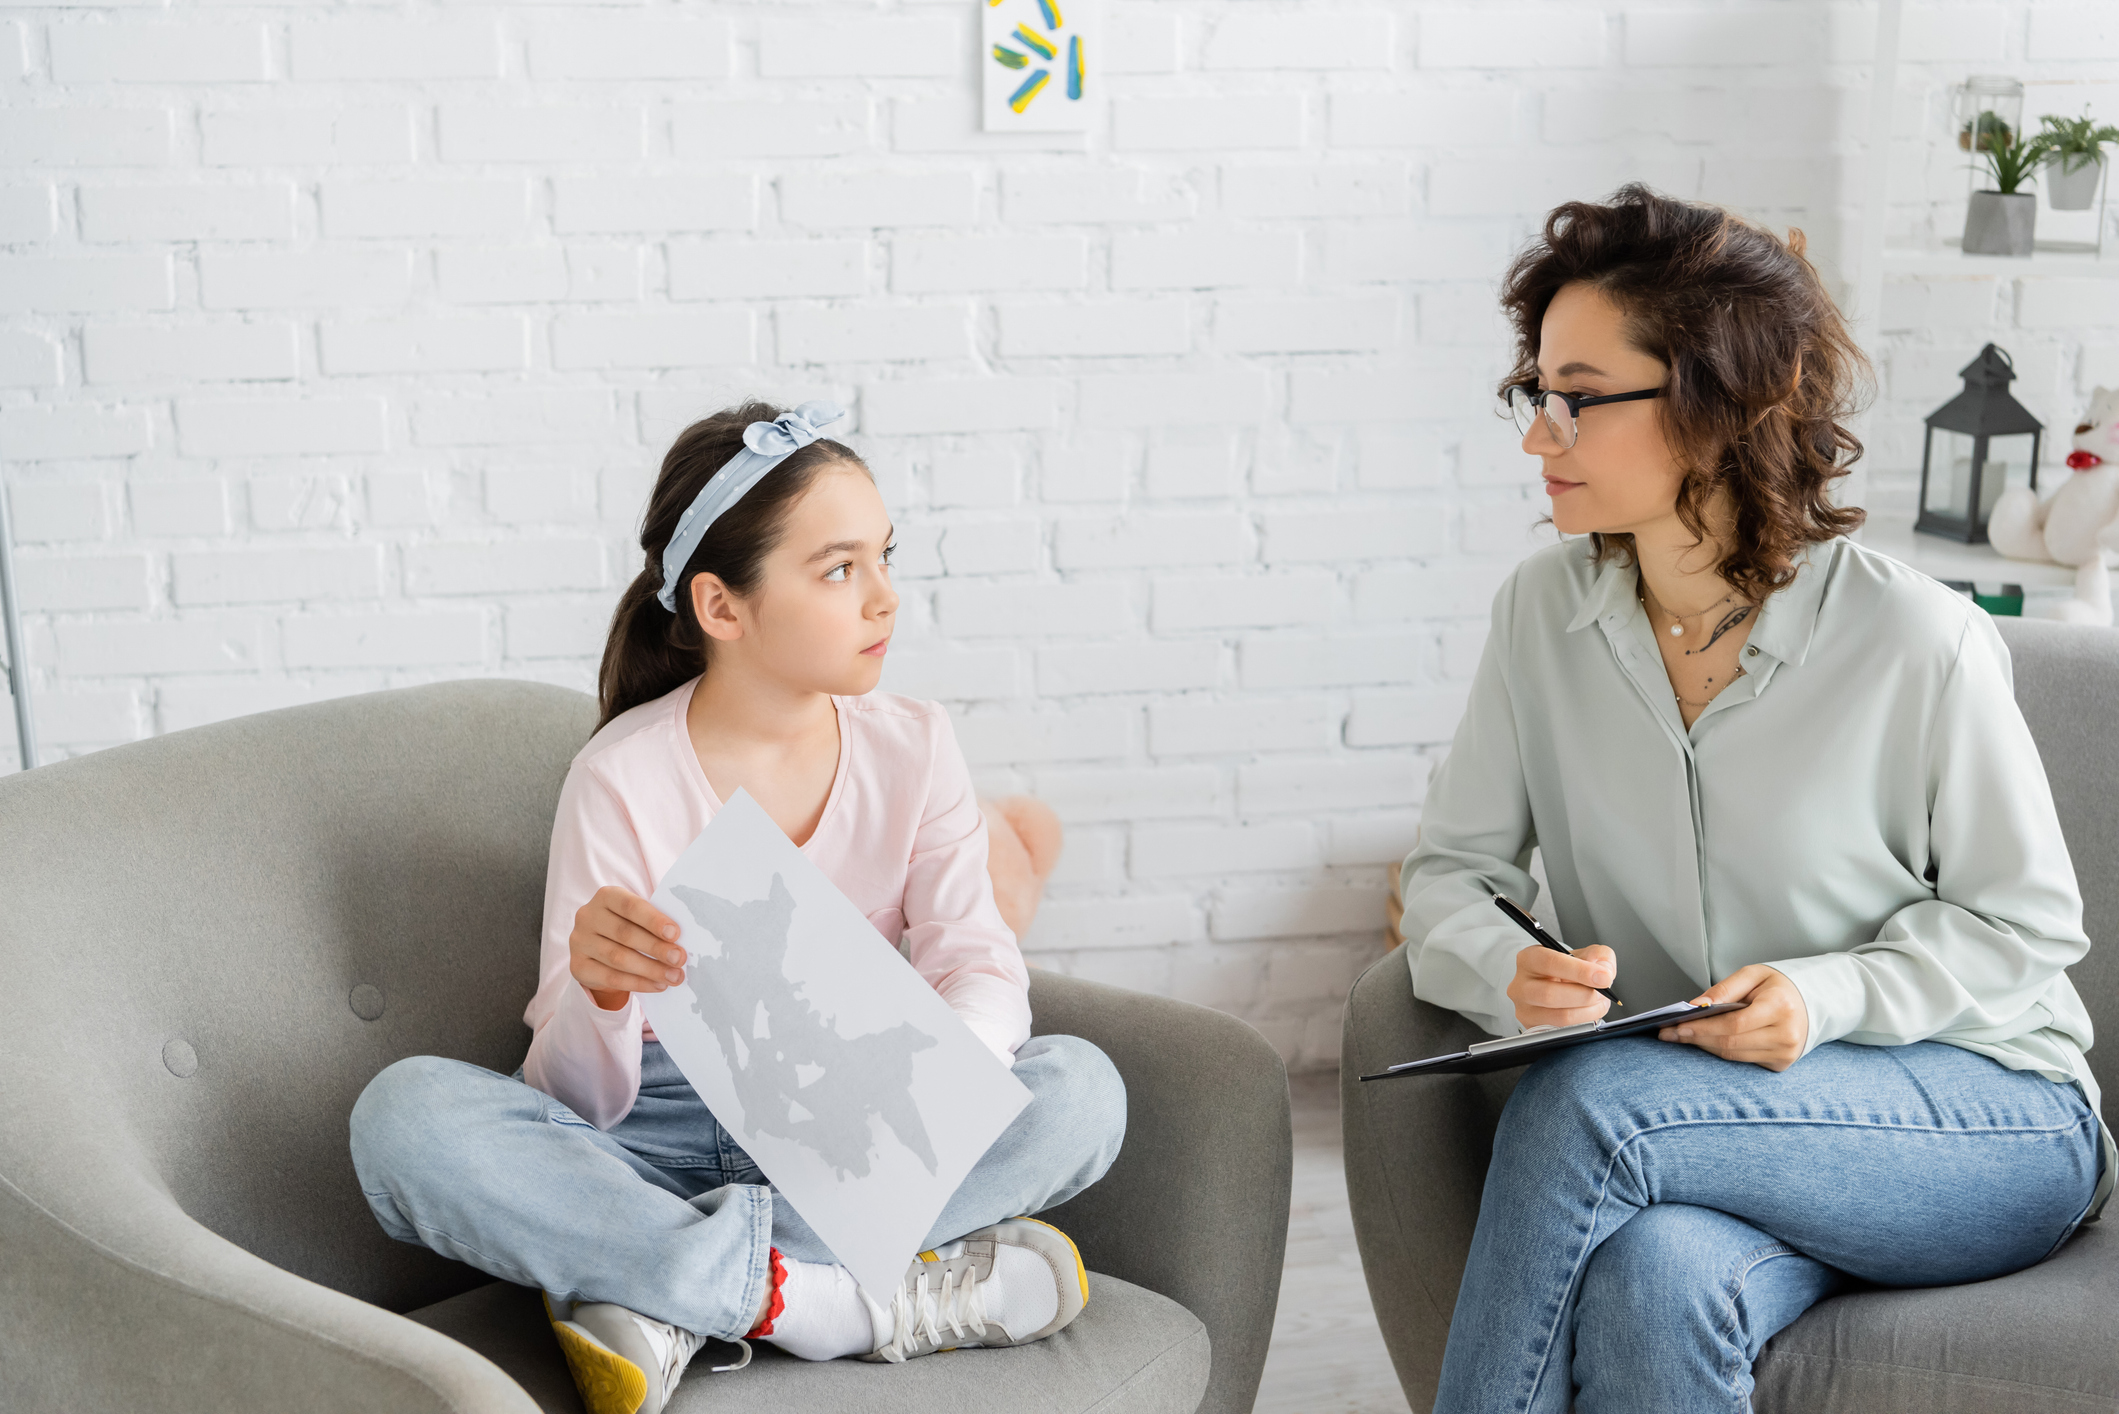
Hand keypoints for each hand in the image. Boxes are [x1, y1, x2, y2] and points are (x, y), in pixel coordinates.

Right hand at [570, 886, 685, 1011]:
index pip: (630, 906)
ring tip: (674, 976)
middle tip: (679, 959)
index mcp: (606, 896)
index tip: (675, 934)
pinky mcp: (578, 966)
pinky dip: (638, 983)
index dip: (653, 920)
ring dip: (650, 969)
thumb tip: (681, 942)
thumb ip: (654, 924)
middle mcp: (588, 916)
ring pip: (618, 958)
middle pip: (625, 934)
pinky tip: (658, 985)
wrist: (598, 951)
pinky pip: (610, 978)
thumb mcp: (638, 918)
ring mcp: (579, 941)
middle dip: (656, 948)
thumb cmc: (628, 927)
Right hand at [1507, 943, 1615, 1029]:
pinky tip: (1589, 1012)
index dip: (1580, 971)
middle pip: (1550, 994)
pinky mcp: (1533, 1028)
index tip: (1604, 977)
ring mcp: (1524, 1009)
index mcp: (1529, 958)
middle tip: (1603, 993)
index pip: (1550, 962)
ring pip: (1560, 1016)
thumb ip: (1599, 956)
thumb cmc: (1567, 969)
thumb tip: (1605, 971)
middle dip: (1585, 995)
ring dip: (1588, 1011)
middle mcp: (1520, 984)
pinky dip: (1584, 1022)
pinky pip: (1564, 1030)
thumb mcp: (1584, 954)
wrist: (1553, 985)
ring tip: (1599, 1003)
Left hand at [1659, 964, 1808, 1070]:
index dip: (1702, 1027)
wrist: (1811, 1002)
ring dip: (1704, 1046)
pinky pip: (1742, 1060)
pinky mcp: (1781, 1064)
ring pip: (1734, 1055)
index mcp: (1781, 1007)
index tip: (1676, 1025)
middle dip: (1696, 1038)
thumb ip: (1723, 989)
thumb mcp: (1752, 975)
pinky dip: (1721, 1050)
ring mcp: (1786, 1053)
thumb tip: (1694, 1005)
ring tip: (1680, 1036)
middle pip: (1730, 1043)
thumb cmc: (1778, 986)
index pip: (1733, 1024)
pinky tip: (1704, 1041)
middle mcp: (1787, 1035)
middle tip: (1669, 1033)